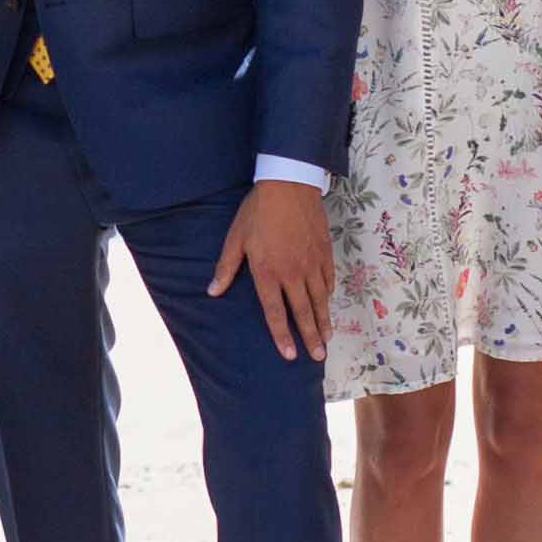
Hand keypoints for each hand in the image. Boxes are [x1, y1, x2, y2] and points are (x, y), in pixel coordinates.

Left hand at [210, 178, 332, 362]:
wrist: (288, 184)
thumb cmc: (257, 211)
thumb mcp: (235, 238)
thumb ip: (226, 268)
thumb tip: (212, 292)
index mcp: (268, 273)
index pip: (275, 312)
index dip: (282, 335)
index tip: (289, 355)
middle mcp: (292, 274)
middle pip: (303, 312)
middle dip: (311, 337)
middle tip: (318, 357)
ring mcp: (311, 264)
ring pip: (320, 300)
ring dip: (324, 321)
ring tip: (327, 340)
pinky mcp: (324, 252)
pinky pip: (328, 280)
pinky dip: (329, 295)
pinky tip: (329, 304)